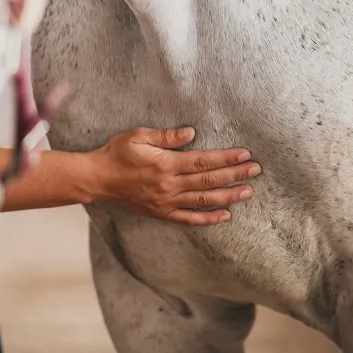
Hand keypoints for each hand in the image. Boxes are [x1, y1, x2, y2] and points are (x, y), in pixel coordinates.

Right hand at [87, 127, 260, 224]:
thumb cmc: (117, 153)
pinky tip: (224, 216)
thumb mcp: (139, 136)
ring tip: (247, 192)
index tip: (244, 155)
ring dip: (227, 197)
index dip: (226, 158)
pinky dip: (207, 219)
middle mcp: (169, 186)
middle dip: (234, 175)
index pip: (203, 162)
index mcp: (165, 164)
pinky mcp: (161, 212)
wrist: (97, 179)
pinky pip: (188, 218)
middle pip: (208, 181)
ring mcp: (166, 202)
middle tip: (255, 171)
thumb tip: (191, 133)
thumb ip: (166, 136)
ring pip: (203, 201)